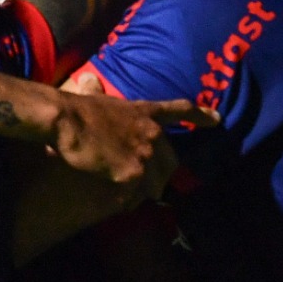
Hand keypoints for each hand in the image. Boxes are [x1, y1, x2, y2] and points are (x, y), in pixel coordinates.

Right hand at [47, 94, 208, 186]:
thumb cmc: (74, 107)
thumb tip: (88, 80)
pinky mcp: (131, 175)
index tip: (217, 119)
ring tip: (127, 196)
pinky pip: (135, 195)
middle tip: (147, 185)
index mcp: (143, 112)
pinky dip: (126, 201)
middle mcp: (151, 134)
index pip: (178, 110)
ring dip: (142, 192)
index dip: (199, 115)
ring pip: (154, 184)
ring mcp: (144, 155)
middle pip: (170, 162)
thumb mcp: (92, 95)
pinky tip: (116, 201)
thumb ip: (96, 92)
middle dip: (161, 176)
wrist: (65, 120)